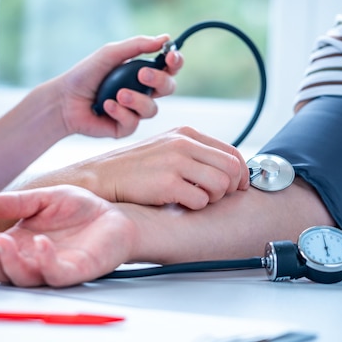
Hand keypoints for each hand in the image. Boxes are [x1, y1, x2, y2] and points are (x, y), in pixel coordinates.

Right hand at [0, 185, 135, 286]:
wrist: (114, 215)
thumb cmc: (80, 209)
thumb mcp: (45, 198)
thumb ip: (17, 202)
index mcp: (21, 244)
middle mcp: (33, 260)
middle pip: (1, 271)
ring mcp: (52, 267)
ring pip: (23, 277)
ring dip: (9, 262)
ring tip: (2, 240)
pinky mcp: (75, 271)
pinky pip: (55, 273)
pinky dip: (45, 261)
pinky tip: (40, 243)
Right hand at [25, 126, 249, 209]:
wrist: (100, 177)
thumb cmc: (134, 169)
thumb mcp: (166, 149)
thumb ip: (195, 155)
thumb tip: (230, 173)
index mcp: (186, 134)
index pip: (232, 152)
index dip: (241, 175)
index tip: (237, 188)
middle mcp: (183, 143)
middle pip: (232, 169)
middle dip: (230, 189)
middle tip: (213, 197)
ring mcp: (175, 162)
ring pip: (221, 185)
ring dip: (211, 199)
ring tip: (192, 199)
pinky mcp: (166, 183)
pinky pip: (200, 201)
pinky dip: (193, 207)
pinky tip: (177, 204)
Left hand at [53, 34, 182, 138]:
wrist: (64, 99)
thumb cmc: (86, 74)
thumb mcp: (110, 54)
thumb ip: (137, 46)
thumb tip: (166, 38)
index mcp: (143, 72)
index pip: (168, 67)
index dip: (175, 62)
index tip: (171, 57)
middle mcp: (143, 92)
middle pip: (168, 88)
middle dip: (159, 80)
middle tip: (142, 74)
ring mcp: (135, 111)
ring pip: (152, 109)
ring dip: (136, 100)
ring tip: (118, 94)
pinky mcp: (125, 128)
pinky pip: (133, 122)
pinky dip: (120, 112)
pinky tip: (106, 106)